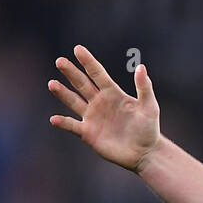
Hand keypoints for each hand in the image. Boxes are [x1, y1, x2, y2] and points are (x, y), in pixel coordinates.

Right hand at [49, 47, 160, 171]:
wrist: (145, 154)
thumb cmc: (149, 129)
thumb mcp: (150, 107)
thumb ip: (144, 88)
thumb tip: (141, 67)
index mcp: (112, 93)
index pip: (98, 74)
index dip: (88, 62)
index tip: (78, 49)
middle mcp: (99, 102)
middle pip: (82, 84)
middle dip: (71, 73)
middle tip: (60, 61)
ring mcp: (92, 117)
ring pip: (74, 101)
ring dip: (63, 93)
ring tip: (52, 84)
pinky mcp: (88, 133)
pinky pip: (72, 126)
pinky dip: (63, 123)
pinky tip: (54, 119)